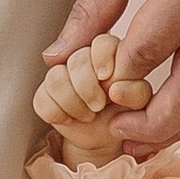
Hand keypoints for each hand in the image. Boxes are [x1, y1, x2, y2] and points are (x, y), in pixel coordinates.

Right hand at [31, 29, 154, 169]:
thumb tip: (114, 87)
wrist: (105, 136)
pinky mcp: (45, 92)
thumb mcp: (138, 105)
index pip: (101, 42)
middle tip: (99, 106)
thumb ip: (135, 92)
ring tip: (87, 115)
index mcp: (110, 54)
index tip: (106, 78)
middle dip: (87, 88)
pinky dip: (57, 114)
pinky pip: (41, 98)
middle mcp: (84, 58)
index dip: (101, 58)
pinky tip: (70, 119)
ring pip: (55, 78)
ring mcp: (62, 74)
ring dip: (72, 103)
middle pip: (76, 60)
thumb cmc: (125, 114)